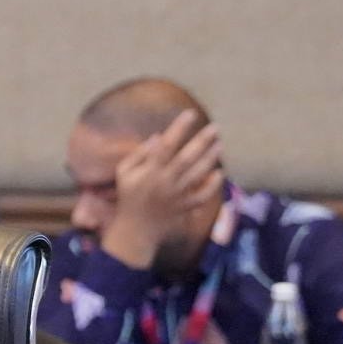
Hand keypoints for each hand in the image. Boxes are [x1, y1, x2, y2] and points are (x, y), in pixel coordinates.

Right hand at [101, 110, 223, 269]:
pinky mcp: (186, 207)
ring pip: (198, 173)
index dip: (178, 128)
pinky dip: (212, 184)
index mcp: (149, 172)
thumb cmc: (128, 197)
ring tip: (219, 143)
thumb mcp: (123, 173)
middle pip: (186, 158)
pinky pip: (203, 195)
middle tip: (215, 127)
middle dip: (202, 141)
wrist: (135, 229)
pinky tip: (219, 172)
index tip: (189, 114)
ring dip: (210, 157)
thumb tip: (158, 137)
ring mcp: (177, 195)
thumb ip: (138, 154)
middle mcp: (165, 181)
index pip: (166, 145)